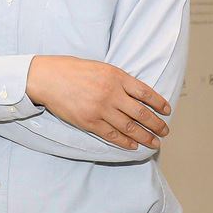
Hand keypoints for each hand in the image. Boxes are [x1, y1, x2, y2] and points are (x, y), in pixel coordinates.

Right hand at [26, 55, 171, 150]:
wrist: (46, 78)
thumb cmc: (69, 69)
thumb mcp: (98, 67)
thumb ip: (117, 79)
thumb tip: (135, 93)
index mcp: (115, 76)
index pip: (146, 93)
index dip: (159, 103)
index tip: (167, 110)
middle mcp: (111, 93)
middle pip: (142, 113)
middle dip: (157, 124)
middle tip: (164, 130)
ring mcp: (101, 109)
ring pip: (130, 128)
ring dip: (146, 137)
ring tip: (155, 142)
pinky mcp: (89, 122)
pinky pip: (113, 135)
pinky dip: (125, 142)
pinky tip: (133, 145)